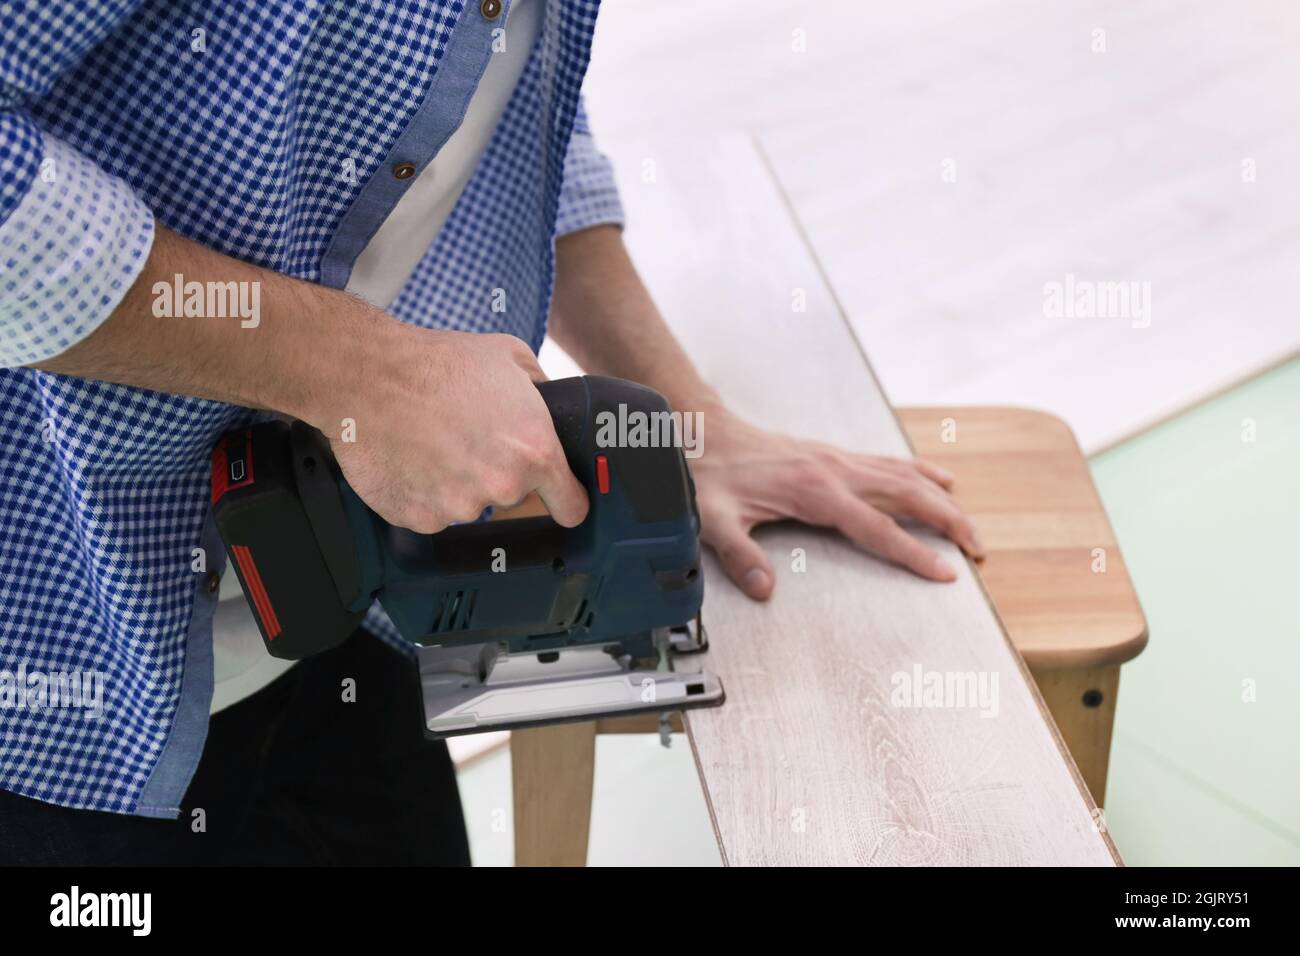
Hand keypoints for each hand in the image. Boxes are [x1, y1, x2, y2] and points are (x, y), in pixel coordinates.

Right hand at [314, 325, 588, 533]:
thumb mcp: (510, 356)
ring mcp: (457, 508)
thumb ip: (541, 390)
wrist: (369, 375)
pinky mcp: (418, 518)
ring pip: (467, 503)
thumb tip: (549, 405)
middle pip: (510, 496)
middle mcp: (501, 487)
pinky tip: (410, 456)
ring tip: (433, 440)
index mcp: (535, 453)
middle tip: (468, 435)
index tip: (561, 501)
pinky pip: (429, 511)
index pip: (570, 506)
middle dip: (496, 471)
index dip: (567, 501)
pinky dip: (421, 491)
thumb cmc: (437, 363)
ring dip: (455, 481)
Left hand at [690, 404, 983, 598]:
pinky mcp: (835, 455)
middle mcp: (835, 471)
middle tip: (979, 550)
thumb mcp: (715, 519)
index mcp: (814, 491)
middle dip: (950, 522)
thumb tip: (764, 588)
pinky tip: (941, 480)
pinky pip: (890, 462)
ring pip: (906, 475)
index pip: (877, 528)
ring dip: (944, 499)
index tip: (945, 571)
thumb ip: (740, 555)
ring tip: (971, 526)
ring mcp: (838, 459)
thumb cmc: (710, 474)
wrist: (704, 432)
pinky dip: (922, 472)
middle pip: (908, 495)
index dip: (913, 552)